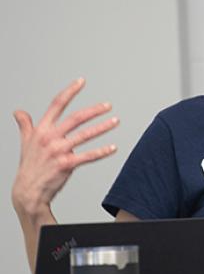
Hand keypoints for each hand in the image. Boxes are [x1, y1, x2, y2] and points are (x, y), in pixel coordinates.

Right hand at [11, 78, 118, 217]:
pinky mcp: (66, 165)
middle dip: (94, 110)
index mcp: (41, 130)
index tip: (81, 81)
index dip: (69, 91)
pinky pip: (88, 156)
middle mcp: (49, 138)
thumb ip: (25, 125)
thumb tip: (18, 112)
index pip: (56, 105)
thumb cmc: (30, 166)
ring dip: (102, 127)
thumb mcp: (26, 143)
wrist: (28, 192)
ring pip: (85, 135)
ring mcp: (58, 151)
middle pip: (75, 118)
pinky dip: (102, 151)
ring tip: (115, 121)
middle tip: (108, 105)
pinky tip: (113, 147)